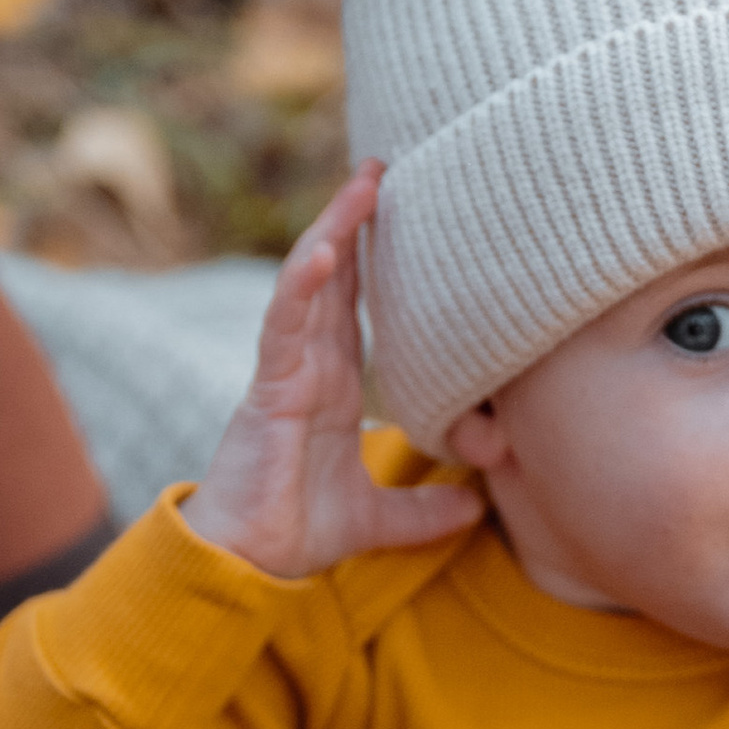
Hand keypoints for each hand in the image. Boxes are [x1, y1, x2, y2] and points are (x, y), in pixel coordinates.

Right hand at [184, 156, 481, 579]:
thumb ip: (424, 511)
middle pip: (336, 277)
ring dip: (334, 230)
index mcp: (333, 384)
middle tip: (387, 163)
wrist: (250, 564)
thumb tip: (479, 508)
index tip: (407, 209)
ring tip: (363, 183)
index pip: (358, 305)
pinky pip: (284, 327)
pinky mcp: (269, 390)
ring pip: (309, 285)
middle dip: (357, 219)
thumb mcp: (379, 519)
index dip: (377, 257)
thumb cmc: (297, 533)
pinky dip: (302, 287)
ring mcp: (286, 372)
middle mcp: (310, 367)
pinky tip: (325, 251)